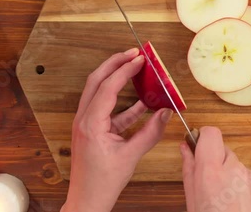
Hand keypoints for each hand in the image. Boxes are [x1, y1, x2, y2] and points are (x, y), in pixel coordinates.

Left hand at [61, 48, 172, 211]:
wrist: (87, 200)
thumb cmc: (102, 182)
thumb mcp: (131, 156)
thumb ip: (151, 132)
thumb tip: (165, 113)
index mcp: (91, 124)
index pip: (107, 88)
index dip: (124, 70)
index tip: (139, 59)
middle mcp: (84, 119)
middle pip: (96, 80)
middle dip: (114, 63)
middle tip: (133, 53)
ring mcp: (86, 123)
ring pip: (98, 91)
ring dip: (116, 79)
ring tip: (135, 68)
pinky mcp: (92, 129)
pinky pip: (107, 109)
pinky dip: (122, 103)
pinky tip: (141, 103)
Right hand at [180, 127, 250, 211]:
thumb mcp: (192, 202)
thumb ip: (189, 170)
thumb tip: (186, 149)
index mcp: (212, 173)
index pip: (210, 133)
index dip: (203, 137)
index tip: (197, 146)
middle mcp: (235, 170)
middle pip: (223, 150)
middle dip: (215, 162)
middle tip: (209, 184)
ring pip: (237, 165)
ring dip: (230, 176)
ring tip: (225, 202)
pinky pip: (250, 178)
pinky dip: (243, 187)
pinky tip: (238, 206)